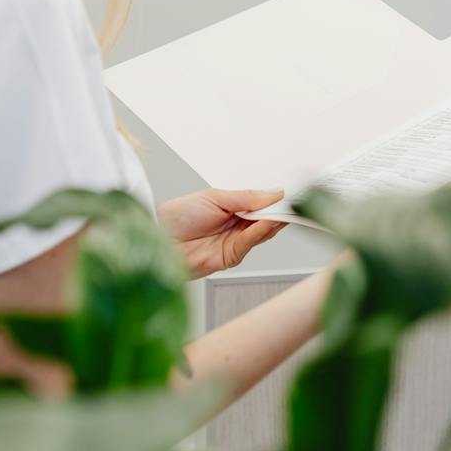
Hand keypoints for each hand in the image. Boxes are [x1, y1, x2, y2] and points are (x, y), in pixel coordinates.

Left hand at [158, 189, 287, 276]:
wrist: (156, 238)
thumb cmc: (177, 216)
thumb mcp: (214, 197)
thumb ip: (246, 198)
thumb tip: (273, 194)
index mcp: (232, 208)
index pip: (261, 204)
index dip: (276, 200)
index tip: (291, 194)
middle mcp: (235, 226)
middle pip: (266, 219)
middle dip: (280, 211)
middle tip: (294, 202)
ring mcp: (234, 242)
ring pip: (262, 232)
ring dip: (274, 221)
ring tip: (284, 210)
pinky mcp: (230, 257)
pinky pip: (250, 243)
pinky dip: (261, 232)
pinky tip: (268, 222)